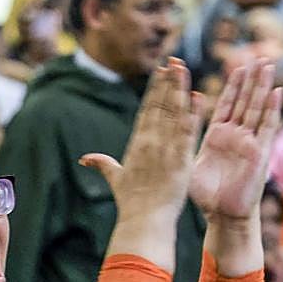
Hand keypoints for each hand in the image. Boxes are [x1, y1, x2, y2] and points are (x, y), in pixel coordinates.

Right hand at [81, 59, 200, 223]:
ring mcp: (165, 150)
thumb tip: (84, 159)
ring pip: (173, 113)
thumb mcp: (115, 179)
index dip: (154, 90)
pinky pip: (188, 132)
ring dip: (179, 89)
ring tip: (184, 69)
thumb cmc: (131, 203)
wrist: (144, 221)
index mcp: (136, 144)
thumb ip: (102, 164)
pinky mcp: (180, 159)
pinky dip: (193, 114)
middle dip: (167, 82)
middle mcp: (149, 143)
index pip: (147, 110)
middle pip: (159, 106)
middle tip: (174, 61)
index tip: (160, 73)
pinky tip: (198, 96)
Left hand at [188, 61, 282, 222]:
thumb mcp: (189, 165)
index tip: (234, 65)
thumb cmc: (206, 195)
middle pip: (245, 101)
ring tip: (267, 64)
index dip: (231, 86)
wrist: (222, 215)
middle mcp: (236, 136)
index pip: (226, 105)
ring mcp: (249, 142)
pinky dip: (272, 109)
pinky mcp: (258, 152)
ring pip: (257, 108)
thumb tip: (161, 140)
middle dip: (250, 79)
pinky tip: (277, 91)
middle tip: (257, 56)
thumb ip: (179, 147)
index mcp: (218, 137)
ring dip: (263, 86)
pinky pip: (267, 127)